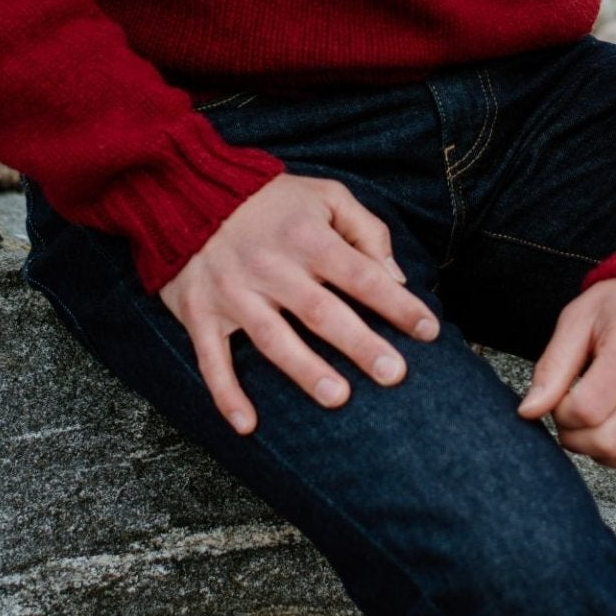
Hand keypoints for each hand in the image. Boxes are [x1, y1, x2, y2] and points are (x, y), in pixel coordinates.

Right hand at [157, 173, 439, 436]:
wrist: (187, 190)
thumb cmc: (270, 199)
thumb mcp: (325, 194)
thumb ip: (365, 230)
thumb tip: (395, 277)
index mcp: (306, 236)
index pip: (361, 274)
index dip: (397, 303)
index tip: (429, 330)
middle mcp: (271, 266)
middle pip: (321, 311)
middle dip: (360, 344)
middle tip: (394, 374)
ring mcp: (233, 292)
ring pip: (273, 338)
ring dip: (305, 370)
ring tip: (338, 398)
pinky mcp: (200, 312)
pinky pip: (211, 359)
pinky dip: (226, 393)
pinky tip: (247, 424)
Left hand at [515, 276, 615, 476]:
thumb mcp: (581, 318)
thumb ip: (553, 366)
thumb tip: (527, 412)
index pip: (586, 410)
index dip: (561, 416)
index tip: (561, 403)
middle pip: (611, 442)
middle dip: (579, 440)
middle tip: (575, 421)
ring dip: (609, 456)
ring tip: (601, 428)